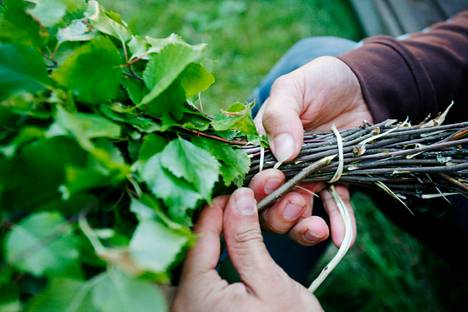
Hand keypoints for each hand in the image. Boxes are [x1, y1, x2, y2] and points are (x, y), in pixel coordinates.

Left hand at [172, 188, 322, 311]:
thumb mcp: (271, 285)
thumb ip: (248, 241)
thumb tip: (239, 199)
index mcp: (194, 296)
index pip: (200, 236)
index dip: (217, 209)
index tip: (234, 191)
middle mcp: (179, 304)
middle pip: (187, 246)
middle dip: (209, 221)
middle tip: (231, 204)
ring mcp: (184, 310)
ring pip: (186, 260)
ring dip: (207, 237)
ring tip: (228, 221)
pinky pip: (190, 276)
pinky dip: (205, 257)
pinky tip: (220, 247)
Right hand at [253, 56, 370, 246]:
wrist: (362, 85)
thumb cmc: (320, 81)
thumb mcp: (294, 88)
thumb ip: (281, 115)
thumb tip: (283, 153)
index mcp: (261, 146)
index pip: (248, 176)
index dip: (255, 188)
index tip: (272, 182)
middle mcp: (280, 168)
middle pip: (268, 204)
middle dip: (278, 212)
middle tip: (296, 201)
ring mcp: (307, 178)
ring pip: (296, 215)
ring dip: (302, 226)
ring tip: (316, 227)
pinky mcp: (335, 183)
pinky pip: (334, 209)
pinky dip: (338, 225)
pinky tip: (341, 238)